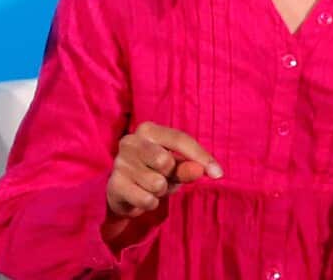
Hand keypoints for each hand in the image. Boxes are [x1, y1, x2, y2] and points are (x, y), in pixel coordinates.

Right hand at [105, 121, 222, 218]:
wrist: (123, 191)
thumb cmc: (154, 171)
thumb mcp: (176, 167)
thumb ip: (189, 167)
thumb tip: (206, 171)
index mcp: (148, 130)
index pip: (180, 139)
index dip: (201, 157)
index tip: (218, 174)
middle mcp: (130, 141)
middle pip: (166, 161)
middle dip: (171, 175)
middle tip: (163, 177)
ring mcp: (119, 163)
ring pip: (156, 183)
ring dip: (161, 191)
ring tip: (151, 186)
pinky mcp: (113, 184)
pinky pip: (146, 199)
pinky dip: (150, 203)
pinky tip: (142, 196)